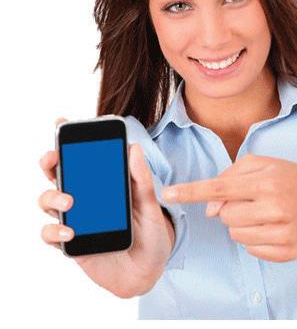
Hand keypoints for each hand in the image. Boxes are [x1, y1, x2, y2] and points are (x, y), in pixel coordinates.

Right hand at [37, 117, 172, 297]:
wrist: (148, 271)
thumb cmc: (150, 233)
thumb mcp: (151, 204)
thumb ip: (142, 179)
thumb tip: (133, 147)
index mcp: (104, 183)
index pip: (83, 157)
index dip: (70, 140)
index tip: (62, 123)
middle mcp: (86, 198)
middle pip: (58, 174)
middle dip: (50, 161)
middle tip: (53, 157)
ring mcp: (76, 219)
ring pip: (48, 201)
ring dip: (52, 196)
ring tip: (71, 202)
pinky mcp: (71, 244)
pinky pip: (50, 235)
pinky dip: (54, 231)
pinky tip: (71, 231)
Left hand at [162, 154, 296, 261]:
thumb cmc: (288, 175)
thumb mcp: (261, 163)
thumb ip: (230, 178)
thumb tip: (209, 209)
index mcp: (266, 181)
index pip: (219, 188)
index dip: (191, 191)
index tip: (168, 193)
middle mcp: (276, 207)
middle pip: (225, 216)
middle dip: (230, 207)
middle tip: (250, 199)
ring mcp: (284, 232)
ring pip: (235, 234)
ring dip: (241, 223)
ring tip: (261, 211)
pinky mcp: (289, 251)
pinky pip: (251, 250)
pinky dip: (254, 238)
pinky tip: (270, 225)